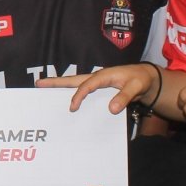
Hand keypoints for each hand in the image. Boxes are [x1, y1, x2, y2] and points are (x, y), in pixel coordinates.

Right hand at [39, 63, 153, 113]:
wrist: (146, 77)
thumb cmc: (141, 80)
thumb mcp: (136, 87)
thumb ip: (124, 97)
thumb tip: (111, 109)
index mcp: (104, 75)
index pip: (86, 86)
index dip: (78, 96)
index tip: (73, 108)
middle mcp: (96, 77)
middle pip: (72, 80)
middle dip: (55, 82)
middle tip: (38, 83)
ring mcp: (96, 82)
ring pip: (74, 83)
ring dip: (59, 86)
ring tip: (43, 88)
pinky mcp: (97, 88)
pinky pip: (80, 90)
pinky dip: (69, 92)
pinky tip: (62, 99)